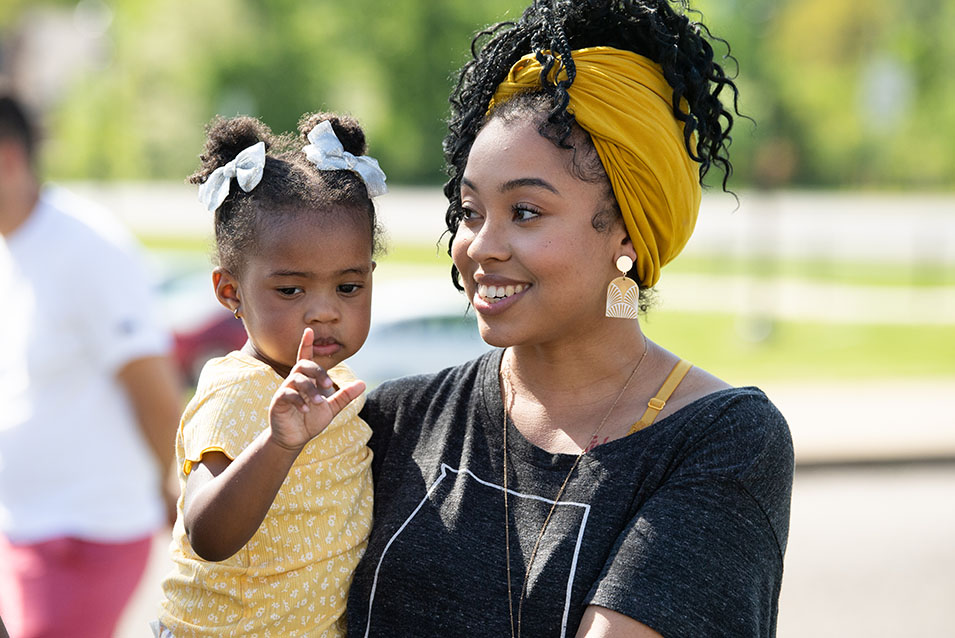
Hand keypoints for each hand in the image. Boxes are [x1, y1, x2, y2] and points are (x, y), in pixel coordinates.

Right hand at [267, 328, 364, 451]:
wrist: (296, 438)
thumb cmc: (311, 420)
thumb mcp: (331, 407)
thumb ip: (345, 395)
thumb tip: (363, 384)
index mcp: (307, 380)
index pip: (305, 358)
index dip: (306, 344)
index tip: (309, 330)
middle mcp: (295, 381)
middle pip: (303, 365)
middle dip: (317, 371)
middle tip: (328, 385)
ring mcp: (285, 390)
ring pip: (295, 379)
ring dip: (309, 389)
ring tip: (319, 402)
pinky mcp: (278, 402)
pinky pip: (286, 394)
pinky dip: (298, 400)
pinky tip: (307, 410)